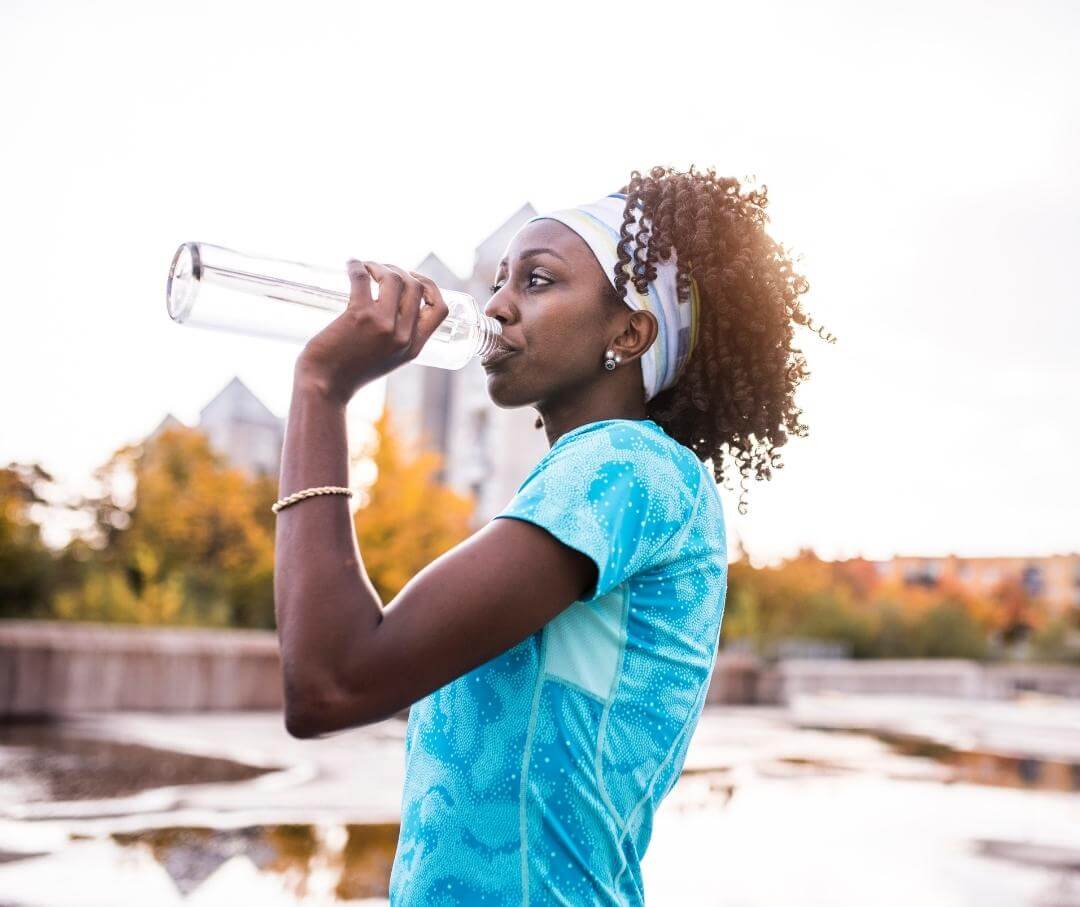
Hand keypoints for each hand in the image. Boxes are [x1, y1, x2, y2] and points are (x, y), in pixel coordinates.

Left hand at [296, 260, 449, 404]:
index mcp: (414, 348)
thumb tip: (389, 307)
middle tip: (381, 271)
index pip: (440, 309)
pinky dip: (357, 266)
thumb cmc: (349, 373)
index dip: (430, 287)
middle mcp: (403, 335)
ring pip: (394, 278)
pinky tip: (351, 264)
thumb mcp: (386, 360)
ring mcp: (383, 325)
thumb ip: (394, 339)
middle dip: (401, 270)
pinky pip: (363, 278)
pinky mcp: (359, 316)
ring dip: (380, 266)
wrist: (325, 386)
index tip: (413, 279)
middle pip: (416, 287)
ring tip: (366, 268)